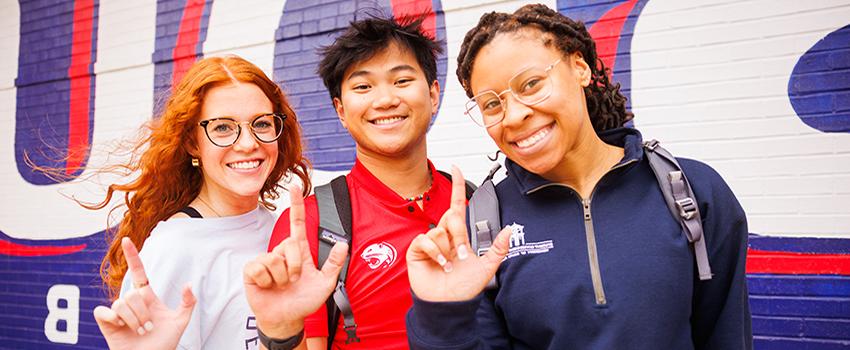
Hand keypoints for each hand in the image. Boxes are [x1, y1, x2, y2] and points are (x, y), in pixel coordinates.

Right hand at [93, 237, 195, 349]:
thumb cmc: (164, 343)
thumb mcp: (180, 322)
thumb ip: (188, 302)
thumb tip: (189, 284)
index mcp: (147, 297)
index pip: (138, 272)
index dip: (133, 256)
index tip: (127, 240)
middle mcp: (131, 302)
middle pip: (132, 293)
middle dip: (143, 312)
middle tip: (149, 328)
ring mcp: (118, 312)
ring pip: (121, 303)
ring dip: (133, 319)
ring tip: (140, 332)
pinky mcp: (106, 323)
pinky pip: (103, 312)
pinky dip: (113, 319)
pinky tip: (119, 327)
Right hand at [243, 183, 348, 338]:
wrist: (286, 318)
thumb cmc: (304, 300)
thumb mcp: (326, 283)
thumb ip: (334, 264)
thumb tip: (344, 244)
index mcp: (298, 251)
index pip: (297, 223)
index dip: (296, 204)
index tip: (294, 185)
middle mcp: (281, 252)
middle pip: (288, 244)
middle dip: (294, 267)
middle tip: (293, 281)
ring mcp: (266, 260)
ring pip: (274, 259)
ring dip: (281, 278)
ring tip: (281, 286)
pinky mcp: (252, 270)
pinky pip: (260, 268)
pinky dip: (267, 281)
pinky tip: (267, 287)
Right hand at [406, 166, 511, 301]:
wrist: (449, 304)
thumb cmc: (464, 287)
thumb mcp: (487, 267)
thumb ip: (498, 248)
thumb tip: (510, 229)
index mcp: (458, 236)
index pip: (457, 205)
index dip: (457, 187)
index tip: (456, 168)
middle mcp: (443, 235)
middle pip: (452, 217)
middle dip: (460, 235)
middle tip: (462, 254)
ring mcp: (429, 242)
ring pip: (440, 230)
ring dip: (448, 249)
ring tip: (449, 264)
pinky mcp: (417, 250)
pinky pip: (426, 239)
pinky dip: (436, 252)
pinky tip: (440, 263)